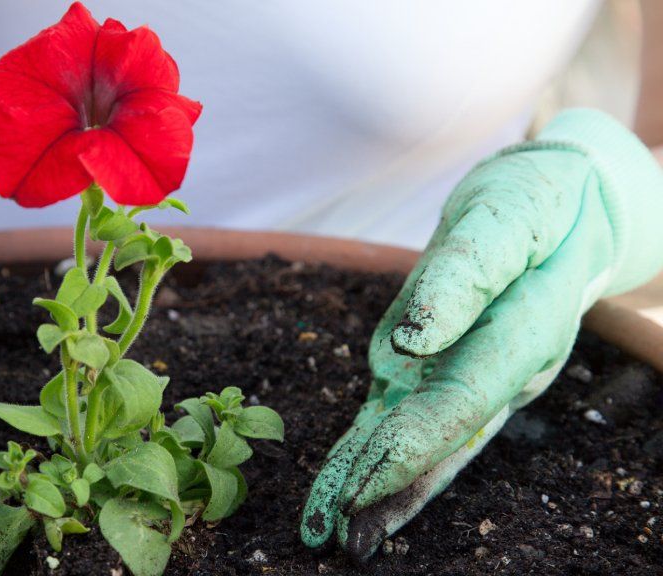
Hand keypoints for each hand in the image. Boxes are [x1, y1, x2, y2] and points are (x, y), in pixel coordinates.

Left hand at [300, 110, 662, 560]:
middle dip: (382, 485)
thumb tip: (413, 337)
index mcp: (524, 335)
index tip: (359, 488)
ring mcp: (472, 372)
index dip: (410, 449)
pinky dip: (383, 453)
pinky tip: (355, 489)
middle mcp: (500, 369)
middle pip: (437, 438)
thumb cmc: (538, 202)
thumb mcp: (506, 216)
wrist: (562, 205)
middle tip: (327, 531)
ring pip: (424, 439)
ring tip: (331, 530)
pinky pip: (413, 417)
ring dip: (378, 484)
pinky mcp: (445, 365)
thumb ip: (463, 275)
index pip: (462, 404)